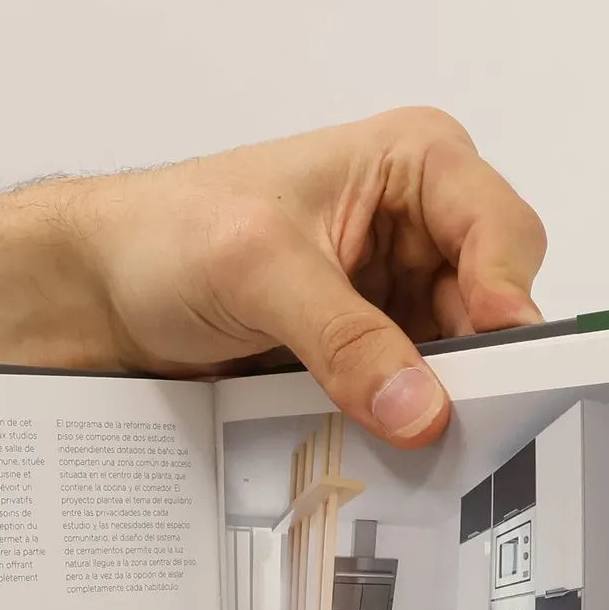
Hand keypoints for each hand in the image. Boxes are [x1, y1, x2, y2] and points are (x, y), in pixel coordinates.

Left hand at [77, 107, 547, 447]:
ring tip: (402, 442)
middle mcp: (418, 227)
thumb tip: (419, 406)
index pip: (501, 233)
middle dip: (470, 369)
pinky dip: (393, 427)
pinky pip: (406, 401)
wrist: (103, 290)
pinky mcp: (365, 354)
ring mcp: (394, 296)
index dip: (505, 301)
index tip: (489, 366)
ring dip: (430, 406)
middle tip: (447, 424)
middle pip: (490, 310)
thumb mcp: (260, 271)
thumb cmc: (168, 235)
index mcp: (414, 163)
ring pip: (454, 366)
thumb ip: (344, 339)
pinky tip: (374, 446)